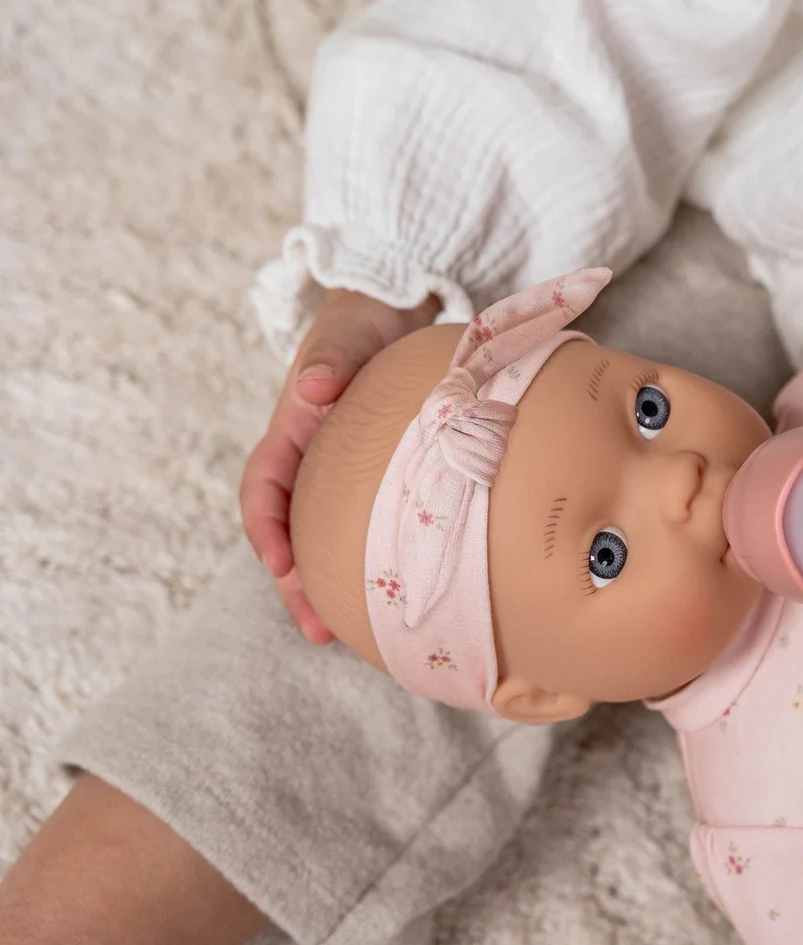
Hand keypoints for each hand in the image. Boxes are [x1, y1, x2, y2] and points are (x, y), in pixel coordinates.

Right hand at [240, 288, 438, 639]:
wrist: (396, 311)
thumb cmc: (363, 323)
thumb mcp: (345, 336)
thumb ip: (328, 361)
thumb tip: (313, 391)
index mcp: (292, 432)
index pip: (264, 489)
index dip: (267, 530)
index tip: (281, 565)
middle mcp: (312, 461)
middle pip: (293, 532)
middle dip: (297, 583)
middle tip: (317, 629)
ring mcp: (345, 474)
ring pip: (329, 538)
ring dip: (333, 584)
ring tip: (351, 634)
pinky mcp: (379, 480)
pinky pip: (369, 526)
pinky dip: (374, 559)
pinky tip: (397, 593)